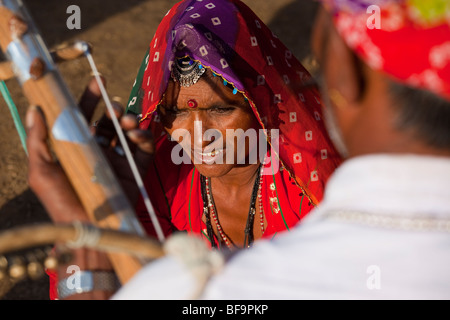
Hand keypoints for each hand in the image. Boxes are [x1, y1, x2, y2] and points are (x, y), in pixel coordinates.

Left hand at [26, 77, 153, 221]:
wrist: (88, 227)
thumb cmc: (60, 200)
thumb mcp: (42, 170)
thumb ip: (38, 140)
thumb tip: (35, 108)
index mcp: (77, 147)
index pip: (84, 118)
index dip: (90, 99)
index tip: (98, 82)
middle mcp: (98, 151)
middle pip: (108, 122)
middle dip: (113, 109)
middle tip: (115, 107)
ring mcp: (117, 159)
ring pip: (126, 132)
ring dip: (128, 121)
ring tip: (126, 122)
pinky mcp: (135, 170)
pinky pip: (143, 148)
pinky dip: (143, 137)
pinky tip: (137, 135)